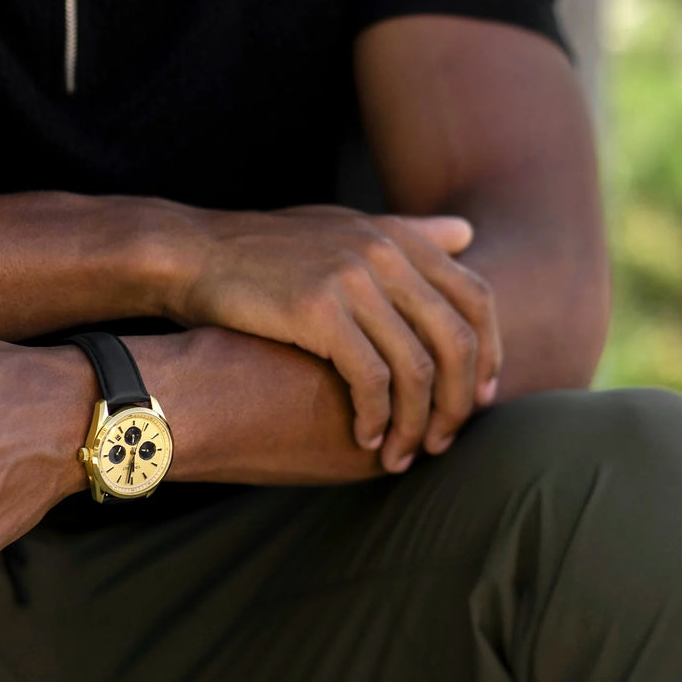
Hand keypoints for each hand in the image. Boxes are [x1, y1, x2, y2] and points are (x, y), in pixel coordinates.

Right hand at [166, 205, 499, 471]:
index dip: (489, 356)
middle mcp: (385, 255)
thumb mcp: (342, 227)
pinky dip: (377, 417)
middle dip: (459, 402)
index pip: (477, 301)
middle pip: (457, 340)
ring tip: (403, 454)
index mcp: (398, 239)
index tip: (478, 399)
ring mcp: (353, 281)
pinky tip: (366, 438)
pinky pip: (371, 378)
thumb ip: (407, 234)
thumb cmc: (264, 250)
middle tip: (443, 441)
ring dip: (416, 422)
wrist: (192, 254)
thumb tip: (468, 233)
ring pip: (418, 368)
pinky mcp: (319, 311)